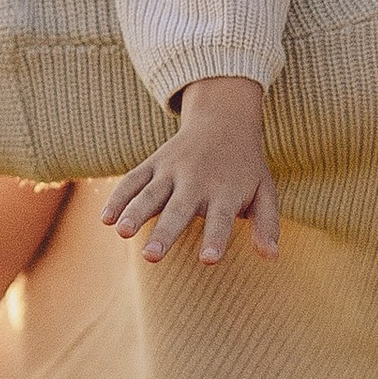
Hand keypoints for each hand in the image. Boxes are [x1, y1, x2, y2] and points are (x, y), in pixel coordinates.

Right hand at [100, 75, 280, 267]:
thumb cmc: (245, 167)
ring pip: (150, 193)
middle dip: (165, 232)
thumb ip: (267, 224)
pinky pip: (132, 180)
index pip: (221, 219)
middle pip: (179, 209)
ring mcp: (172, 170)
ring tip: (123, 233)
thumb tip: (271, 257)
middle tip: (152, 256)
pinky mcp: (153, 163)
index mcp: (225, 191)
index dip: (215, 238)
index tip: (208, 260)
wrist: (224, 118)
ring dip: (135, 212)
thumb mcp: (265, 191)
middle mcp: (197, 181)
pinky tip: (105, 220)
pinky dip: (118, 197)